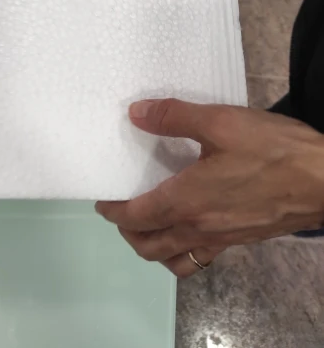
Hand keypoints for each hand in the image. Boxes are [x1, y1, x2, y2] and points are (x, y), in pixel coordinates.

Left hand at [96, 99, 323, 277]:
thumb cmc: (271, 149)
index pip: (136, 217)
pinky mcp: (241, 241)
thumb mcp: (221, 121)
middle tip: (123, 211)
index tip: (103, 201)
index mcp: (186, 201)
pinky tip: (190, 226)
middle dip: (129, 233)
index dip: (113, 211)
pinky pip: (201, 258)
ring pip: (174, 261)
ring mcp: (222, 240)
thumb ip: (173, 116)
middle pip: (149, 247)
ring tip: (151, 225)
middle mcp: (199, 228)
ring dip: (154, 248)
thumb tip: (134, 113)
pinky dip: (183, 252)